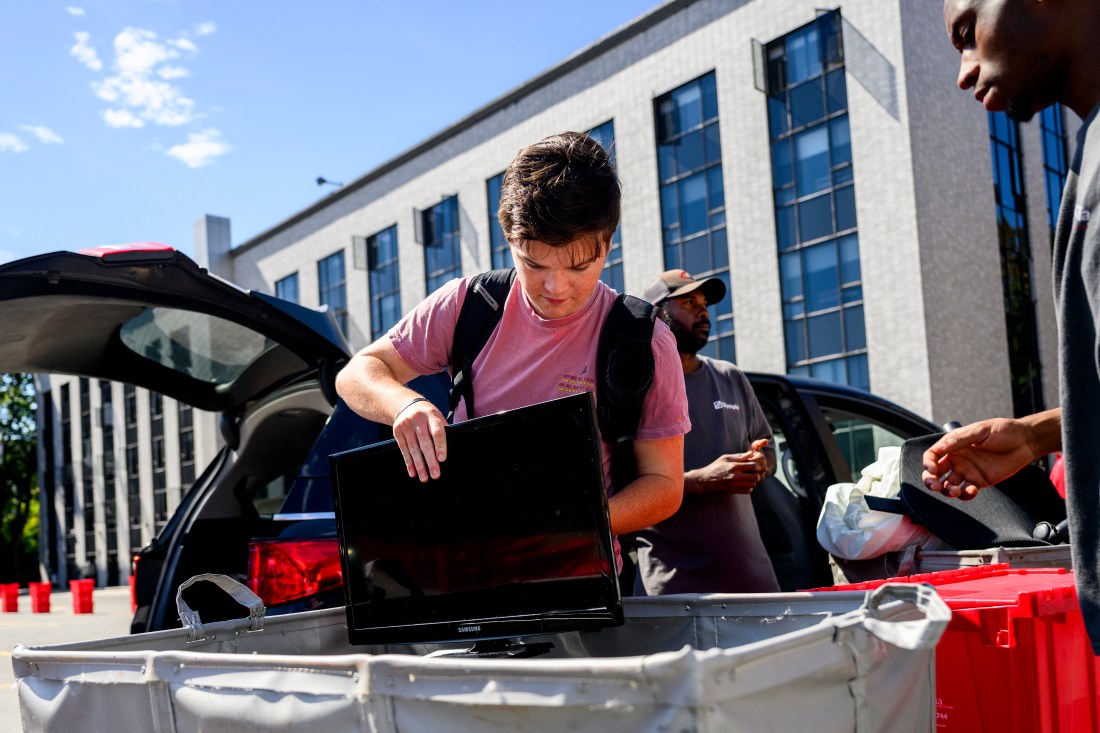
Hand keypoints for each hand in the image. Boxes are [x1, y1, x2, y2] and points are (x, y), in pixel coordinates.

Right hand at [393, 397, 447, 481]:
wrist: (406, 405)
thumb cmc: (427, 415)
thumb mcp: (436, 416)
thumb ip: (443, 430)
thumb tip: (450, 448)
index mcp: (432, 416)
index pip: (437, 432)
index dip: (440, 446)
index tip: (442, 459)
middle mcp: (418, 420)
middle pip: (425, 443)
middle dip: (430, 461)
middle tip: (435, 475)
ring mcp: (406, 425)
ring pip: (413, 448)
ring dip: (419, 465)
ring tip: (424, 478)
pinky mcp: (397, 431)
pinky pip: (403, 450)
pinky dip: (409, 462)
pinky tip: (413, 472)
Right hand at [691, 438, 769, 493]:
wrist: (704, 481)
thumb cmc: (715, 467)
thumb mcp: (725, 458)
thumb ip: (739, 456)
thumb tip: (751, 453)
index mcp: (733, 466)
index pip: (753, 466)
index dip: (757, 465)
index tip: (755, 465)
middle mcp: (735, 476)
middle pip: (755, 476)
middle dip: (757, 474)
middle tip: (753, 472)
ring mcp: (734, 485)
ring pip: (753, 484)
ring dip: (753, 481)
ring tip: (749, 478)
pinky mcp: (733, 491)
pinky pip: (747, 490)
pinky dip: (749, 487)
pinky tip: (744, 483)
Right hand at [921, 418, 1041, 500]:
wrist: (1026, 441)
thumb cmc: (1003, 431)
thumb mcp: (980, 430)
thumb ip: (958, 439)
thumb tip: (938, 448)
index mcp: (953, 445)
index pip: (932, 456)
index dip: (928, 463)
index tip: (932, 469)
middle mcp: (957, 459)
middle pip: (935, 473)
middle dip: (930, 481)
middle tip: (935, 485)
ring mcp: (967, 472)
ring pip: (948, 485)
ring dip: (947, 490)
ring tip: (956, 490)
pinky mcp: (979, 482)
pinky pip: (966, 492)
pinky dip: (965, 495)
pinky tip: (972, 490)